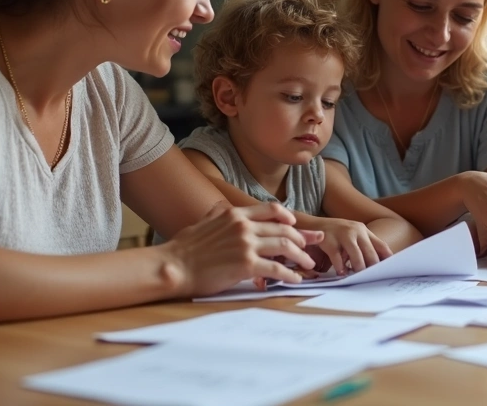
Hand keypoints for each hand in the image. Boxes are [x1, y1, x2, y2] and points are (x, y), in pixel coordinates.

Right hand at [165, 201, 323, 296]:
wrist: (173, 266)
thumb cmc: (185, 248)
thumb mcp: (203, 222)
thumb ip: (218, 214)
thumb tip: (222, 208)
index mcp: (235, 214)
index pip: (271, 210)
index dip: (288, 218)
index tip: (297, 226)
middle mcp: (244, 226)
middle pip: (283, 230)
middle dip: (302, 239)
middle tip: (312, 247)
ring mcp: (246, 245)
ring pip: (285, 247)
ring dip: (301, 256)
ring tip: (309, 264)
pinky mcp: (246, 265)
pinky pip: (277, 268)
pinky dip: (290, 274)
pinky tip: (296, 279)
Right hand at [305, 217, 392, 275]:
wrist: (313, 225)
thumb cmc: (337, 235)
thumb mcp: (353, 236)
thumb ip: (365, 247)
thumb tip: (379, 266)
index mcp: (364, 231)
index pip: (381, 245)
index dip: (387, 259)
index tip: (392, 271)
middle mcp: (356, 231)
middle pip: (370, 252)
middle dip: (373, 267)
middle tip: (374, 279)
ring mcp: (342, 234)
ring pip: (356, 255)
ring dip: (359, 268)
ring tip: (359, 278)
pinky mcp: (329, 240)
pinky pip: (337, 257)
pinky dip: (341, 267)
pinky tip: (342, 274)